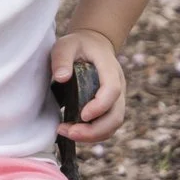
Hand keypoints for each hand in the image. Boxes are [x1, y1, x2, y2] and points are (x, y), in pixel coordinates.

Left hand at [51, 29, 127, 143]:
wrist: (93, 45)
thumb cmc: (78, 45)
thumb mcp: (66, 44)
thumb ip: (62, 58)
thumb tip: (61, 78)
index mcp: (109, 68)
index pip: (113, 90)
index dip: (100, 106)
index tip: (82, 115)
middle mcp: (119, 85)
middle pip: (116, 115)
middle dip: (95, 130)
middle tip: (69, 132)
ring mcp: (117, 98)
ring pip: (113, 124)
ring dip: (93, 135)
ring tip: (67, 133)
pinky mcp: (111, 107)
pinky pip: (107, 126)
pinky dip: (93, 134)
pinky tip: (73, 132)